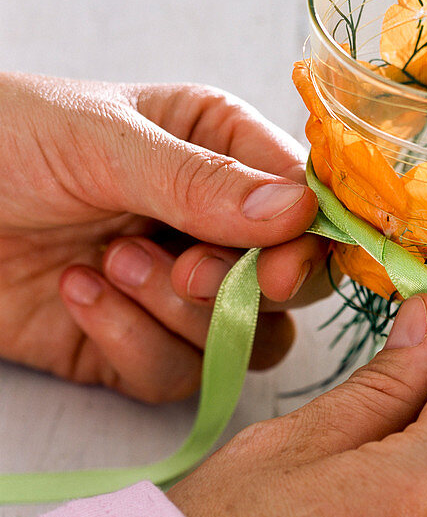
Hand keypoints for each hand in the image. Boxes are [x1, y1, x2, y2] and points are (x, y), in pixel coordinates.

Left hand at [0, 71, 329, 400]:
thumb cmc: (4, 140)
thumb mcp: (102, 140)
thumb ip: (201, 180)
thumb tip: (299, 211)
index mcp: (223, 151)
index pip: (306, 206)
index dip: (307, 246)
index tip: (278, 269)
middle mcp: (215, 225)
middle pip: (292, 287)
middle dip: (241, 288)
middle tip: (182, 268)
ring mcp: (179, 293)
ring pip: (243, 341)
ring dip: (177, 315)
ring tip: (108, 263)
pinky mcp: (136, 348)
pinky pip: (174, 376)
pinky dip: (128, 343)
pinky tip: (78, 293)